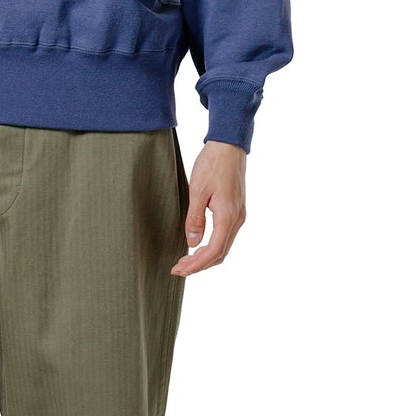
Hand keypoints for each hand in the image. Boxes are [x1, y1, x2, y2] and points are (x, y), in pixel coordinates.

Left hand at [172, 140, 246, 275]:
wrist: (229, 145)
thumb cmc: (212, 164)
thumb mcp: (197, 191)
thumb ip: (195, 219)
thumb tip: (192, 242)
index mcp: (228, 216)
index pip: (214, 251)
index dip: (196, 264)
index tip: (180, 269)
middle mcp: (237, 219)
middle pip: (220, 253)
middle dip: (199, 265)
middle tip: (178, 269)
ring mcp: (238, 215)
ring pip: (223, 246)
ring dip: (205, 257)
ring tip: (185, 260)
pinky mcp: (236, 210)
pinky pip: (225, 236)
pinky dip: (211, 246)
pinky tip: (198, 246)